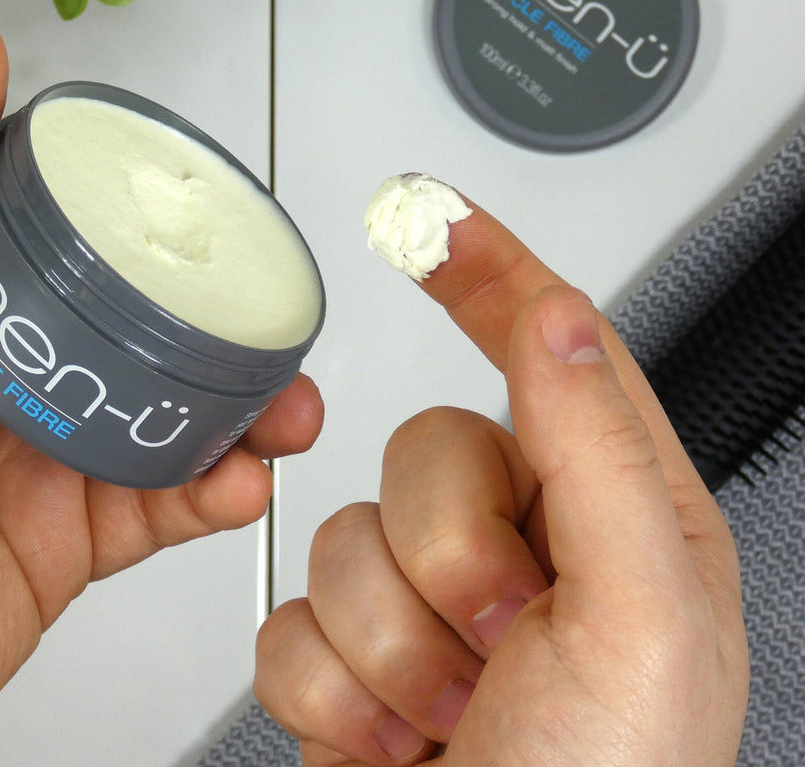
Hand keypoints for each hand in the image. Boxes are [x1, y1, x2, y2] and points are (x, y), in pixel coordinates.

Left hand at [0, 17, 322, 766]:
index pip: (68, 236)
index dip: (144, 220)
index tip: (208, 215)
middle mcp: (4, 374)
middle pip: (140, 328)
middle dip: (221, 326)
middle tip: (272, 326)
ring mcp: (42, 456)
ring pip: (172, 414)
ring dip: (243, 412)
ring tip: (283, 415)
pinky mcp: (71, 536)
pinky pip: (167, 502)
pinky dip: (216, 493)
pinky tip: (236, 487)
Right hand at [255, 193, 747, 765]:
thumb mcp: (637, 616)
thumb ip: (595, 449)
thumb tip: (554, 315)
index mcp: (613, 513)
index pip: (547, 347)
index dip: (489, 271)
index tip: (431, 217)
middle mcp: (522, 543)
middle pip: (423, 445)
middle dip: (446, 553)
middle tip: (501, 640)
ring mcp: (430, 600)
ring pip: (346, 534)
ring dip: (390, 642)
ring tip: (451, 714)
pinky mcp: (355, 654)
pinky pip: (293, 613)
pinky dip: (332, 689)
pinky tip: (393, 739)